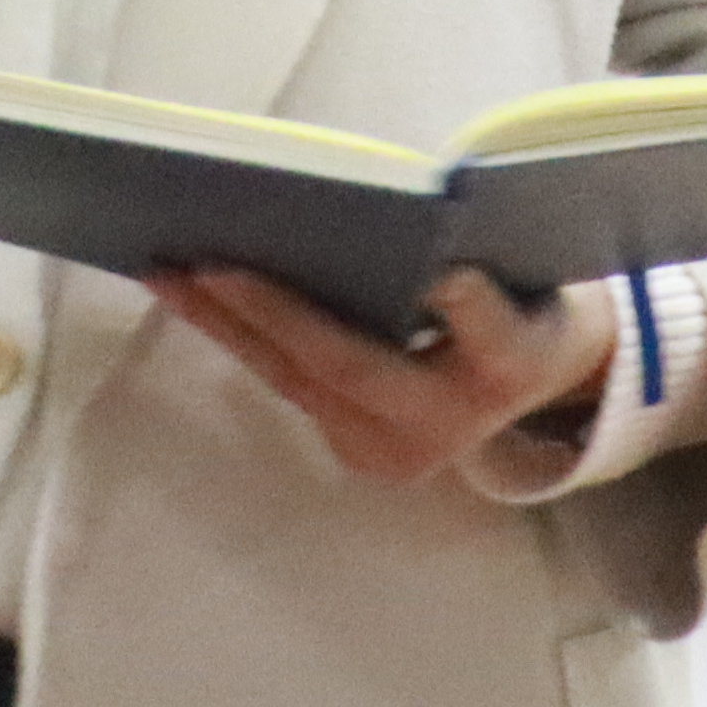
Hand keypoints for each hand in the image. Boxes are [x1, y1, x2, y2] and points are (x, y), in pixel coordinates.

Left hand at [143, 263, 612, 485]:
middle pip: (297, 369)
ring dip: (221, 323)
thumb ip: (480, 307)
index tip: (220, 267)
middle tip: (170, 258)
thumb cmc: (533, 332)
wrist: (544, 383)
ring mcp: (365, 448)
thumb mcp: (526, 322)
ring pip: (282, 376)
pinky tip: (202, 288)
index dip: (282, 313)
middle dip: (231, 312)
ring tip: (162, 267)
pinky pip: (289, 377)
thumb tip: (432, 275)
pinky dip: (246, 332)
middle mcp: (394, 447)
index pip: (345, 359)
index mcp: (440, 415)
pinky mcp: (347, 435)